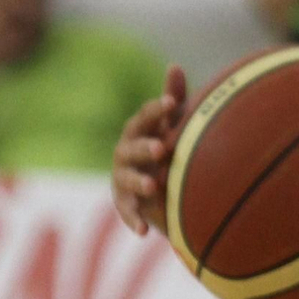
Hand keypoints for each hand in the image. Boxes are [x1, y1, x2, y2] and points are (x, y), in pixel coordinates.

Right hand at [112, 65, 187, 235]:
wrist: (163, 188)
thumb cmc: (169, 149)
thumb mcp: (174, 126)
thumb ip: (173, 99)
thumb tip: (174, 66)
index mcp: (139, 132)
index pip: (145, 118)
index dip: (157, 110)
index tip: (173, 104)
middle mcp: (126, 153)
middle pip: (131, 147)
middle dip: (144, 147)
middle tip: (162, 148)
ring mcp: (124, 178)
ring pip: (126, 179)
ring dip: (138, 182)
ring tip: (153, 186)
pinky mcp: (126, 203)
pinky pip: (126, 211)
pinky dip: (133, 220)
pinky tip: (142, 232)